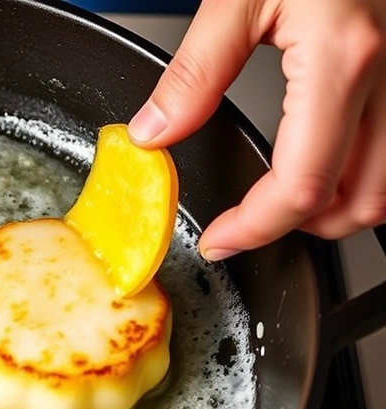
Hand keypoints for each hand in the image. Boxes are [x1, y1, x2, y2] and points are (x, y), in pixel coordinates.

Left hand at [128, 0, 385, 260]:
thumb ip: (194, 74)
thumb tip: (154, 133)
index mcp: (343, 60)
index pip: (301, 186)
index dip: (254, 228)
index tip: (219, 240)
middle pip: (361, 203)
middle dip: (299, 227)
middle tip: (248, 221)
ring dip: (337, 207)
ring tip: (283, 197)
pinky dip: (364, 174)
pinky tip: (326, 159)